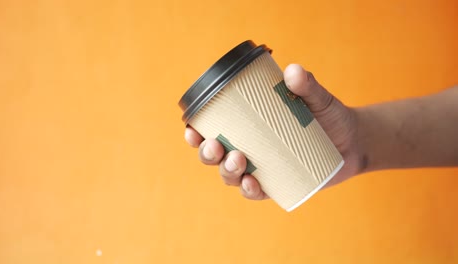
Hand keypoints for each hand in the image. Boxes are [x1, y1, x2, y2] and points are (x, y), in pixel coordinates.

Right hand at [184, 64, 364, 199]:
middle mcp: (248, 148)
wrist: (353, 141)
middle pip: (215, 156)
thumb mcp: (317, 98)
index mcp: (247, 126)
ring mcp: (261, 168)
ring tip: (238, 161)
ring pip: (231, 175)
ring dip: (227, 172)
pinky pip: (257, 192)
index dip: (195, 133)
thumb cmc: (328, 116)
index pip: (213, 130)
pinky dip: (250, 190)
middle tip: (216, 147)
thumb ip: (306, 85)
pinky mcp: (277, 185)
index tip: (191, 128)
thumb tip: (293, 71)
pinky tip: (252, 183)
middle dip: (207, 154)